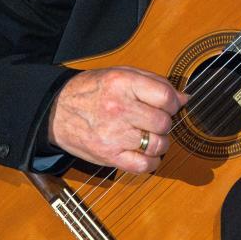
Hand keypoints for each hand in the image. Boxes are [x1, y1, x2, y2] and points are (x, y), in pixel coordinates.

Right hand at [48, 66, 187, 172]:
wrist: (56, 110)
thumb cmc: (91, 91)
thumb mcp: (121, 74)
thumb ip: (155, 83)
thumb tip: (184, 99)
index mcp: (123, 83)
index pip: (165, 96)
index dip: (174, 103)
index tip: (170, 106)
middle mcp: (119, 108)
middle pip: (163, 122)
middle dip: (165, 123)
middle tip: (155, 121)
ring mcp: (114, 134)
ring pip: (158, 144)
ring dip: (160, 142)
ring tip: (150, 136)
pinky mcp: (108, 155)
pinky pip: (143, 165)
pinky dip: (151, 162)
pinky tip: (147, 154)